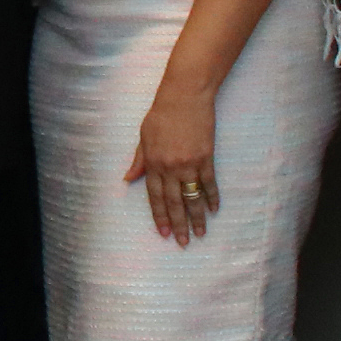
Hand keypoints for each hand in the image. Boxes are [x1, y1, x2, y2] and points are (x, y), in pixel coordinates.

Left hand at [126, 75, 221, 243]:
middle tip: (183, 243)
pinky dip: (212, 197)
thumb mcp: (143, 137)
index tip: (163, 233)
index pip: (155, 196)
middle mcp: (170, 167)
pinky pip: (209, 183)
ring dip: (197, 217)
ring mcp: (189, 163)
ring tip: (200, 233)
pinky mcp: (206, 157)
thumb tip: (128, 179)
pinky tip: (213, 210)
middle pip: (174, 202)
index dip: (159, 216)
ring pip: (193, 197)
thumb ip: (139, 161)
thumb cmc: (161, 115)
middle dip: (178, 224)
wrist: (185, 97)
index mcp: (153, 163)